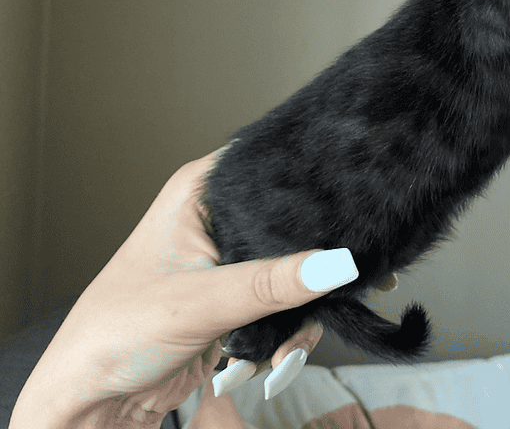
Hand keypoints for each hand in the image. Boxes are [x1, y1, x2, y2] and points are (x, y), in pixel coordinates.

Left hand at [11, 152, 357, 427]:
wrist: (91, 404)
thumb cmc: (113, 335)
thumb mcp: (199, 302)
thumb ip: (271, 283)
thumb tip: (336, 263)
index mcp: (201, 192)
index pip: (273, 171)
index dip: (313, 192)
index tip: (350, 220)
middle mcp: (218, 220)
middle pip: (293, 227)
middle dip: (313, 269)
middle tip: (340, 292)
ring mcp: (229, 261)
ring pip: (295, 272)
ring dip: (299, 315)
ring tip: (286, 349)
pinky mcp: (237, 299)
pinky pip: (284, 307)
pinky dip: (287, 336)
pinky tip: (274, 360)